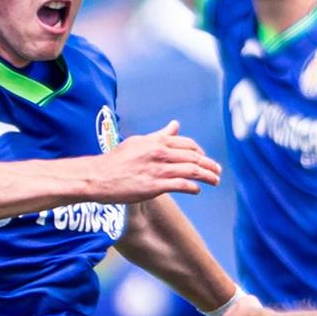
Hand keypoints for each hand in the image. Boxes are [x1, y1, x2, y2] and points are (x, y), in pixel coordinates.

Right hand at [94, 121, 220, 201]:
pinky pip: (182, 185)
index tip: (205, 159)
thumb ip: (159, 135)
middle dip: (210, 165)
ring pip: (192, 171)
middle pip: (194, 157)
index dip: (200, 152)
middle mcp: (160, 153)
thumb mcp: (139, 142)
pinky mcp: (155, 186)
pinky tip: (197, 190)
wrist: (98, 177)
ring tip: (215, 181)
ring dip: (208, 176)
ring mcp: (158, 169)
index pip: (188, 144)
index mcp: (157, 141)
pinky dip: (193, 187)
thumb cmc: (116, 160)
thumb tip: (175, 125)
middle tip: (218, 171)